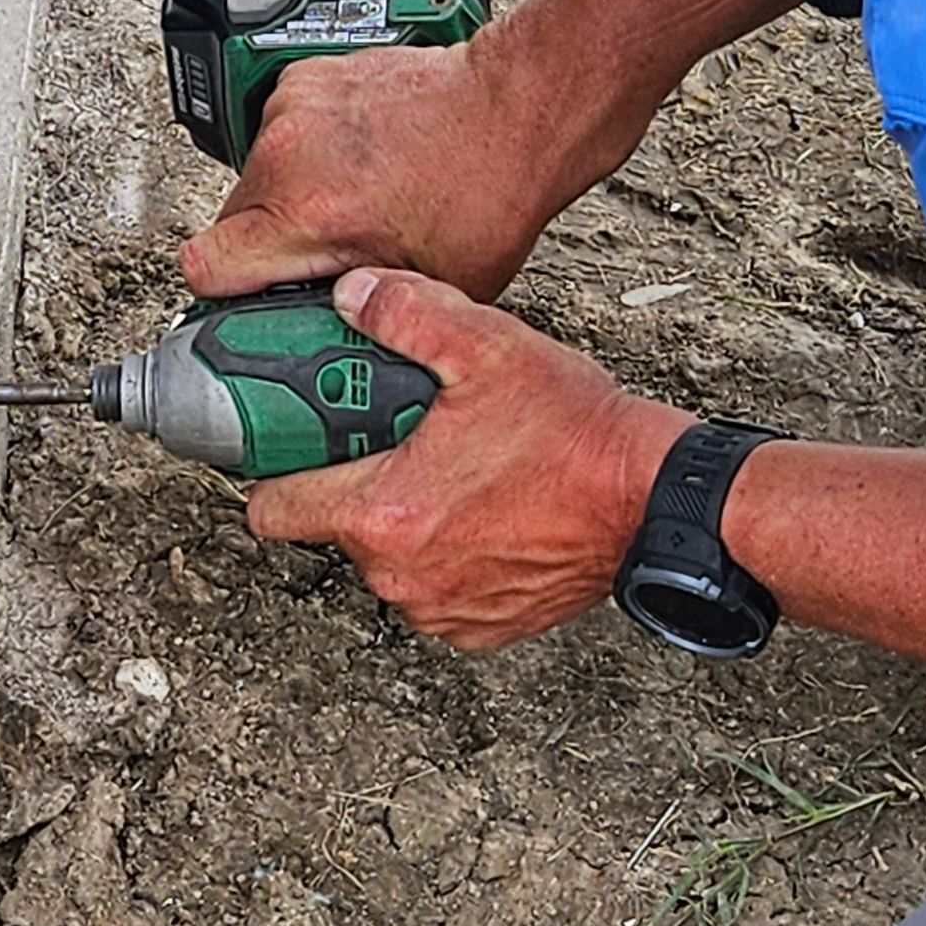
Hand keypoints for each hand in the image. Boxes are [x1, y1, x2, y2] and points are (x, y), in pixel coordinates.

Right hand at [180, 41, 560, 304]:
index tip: (247, 303)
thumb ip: (355, 318)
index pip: (205, 267)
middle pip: (232, 222)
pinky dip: (309, 153)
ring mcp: (292, 106)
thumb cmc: (488, 192)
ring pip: (257, 178)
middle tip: (323, 258)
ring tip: (353, 203)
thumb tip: (323, 349)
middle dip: (270, 248)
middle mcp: (285, 152)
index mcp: (305, 211)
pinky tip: (359, 164)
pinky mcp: (304, 78)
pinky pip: (281, 133)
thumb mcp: (423, 289)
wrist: (516, 109)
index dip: (224, 294)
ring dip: (290, 199)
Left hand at [246, 269, 688, 650]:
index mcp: (384, 513)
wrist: (653, 498)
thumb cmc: (576, 435)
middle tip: (400, 442)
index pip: (273, 511)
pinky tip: (485, 514)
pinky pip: (434, 591)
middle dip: (355, 485)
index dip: (277, 471)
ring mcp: (441, 608)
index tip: (297, 444)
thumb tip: (350, 296)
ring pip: (386, 562)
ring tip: (454, 474)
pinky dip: (447, 558)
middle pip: (334, 530)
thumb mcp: (485, 346)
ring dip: (404, 523)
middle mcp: (402, 574)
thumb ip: (403, 312)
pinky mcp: (479, 628)